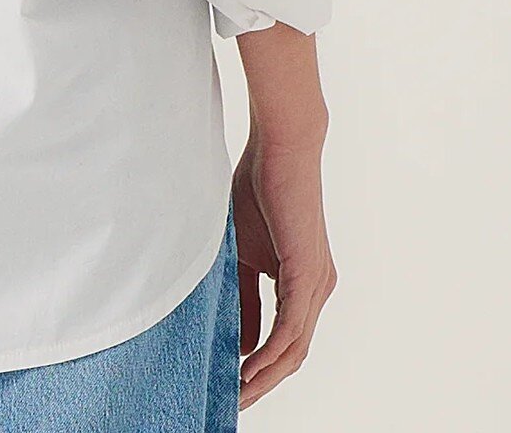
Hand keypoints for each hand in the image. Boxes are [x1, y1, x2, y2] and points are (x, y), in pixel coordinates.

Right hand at [232, 129, 337, 409]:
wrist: (281, 148)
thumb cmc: (258, 190)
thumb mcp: (243, 252)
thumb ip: (244, 296)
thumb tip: (241, 342)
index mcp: (304, 283)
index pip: (286, 341)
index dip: (262, 368)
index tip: (233, 385)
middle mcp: (317, 289)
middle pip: (293, 354)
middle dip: (264, 383)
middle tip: (235, 403)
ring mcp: (317, 283)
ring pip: (295, 348)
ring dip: (266, 376)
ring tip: (239, 394)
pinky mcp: (308, 273)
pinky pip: (291, 327)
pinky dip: (270, 352)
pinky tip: (248, 368)